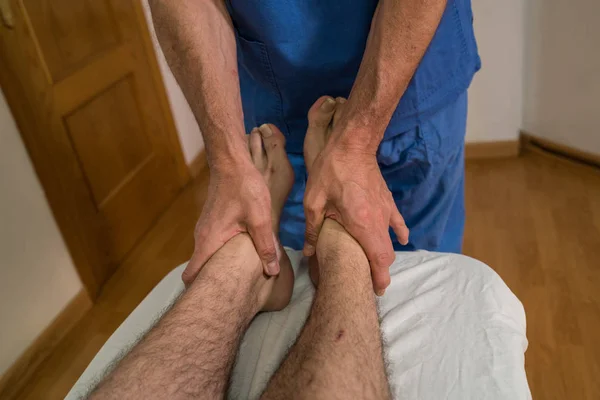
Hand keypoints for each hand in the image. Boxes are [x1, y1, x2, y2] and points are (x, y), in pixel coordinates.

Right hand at [182, 147, 279, 285]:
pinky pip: (215, 244)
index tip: (211, 303)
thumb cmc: (244, 188)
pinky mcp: (213, 221)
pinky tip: (242, 255)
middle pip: (201, 269)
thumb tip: (272, 271)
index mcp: (209, 240)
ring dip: (221, 267)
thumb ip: (265, 245)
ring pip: (209, 256)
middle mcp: (202, 237)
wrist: (231, 161)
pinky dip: (224, 253)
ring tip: (240, 279)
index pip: (192, 275)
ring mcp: (206, 228)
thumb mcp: (260, 218)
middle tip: (231, 296)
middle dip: (213, 283)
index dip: (199, 291)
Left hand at [303, 98, 408, 294]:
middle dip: (380, 271)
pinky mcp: (387, 200)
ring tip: (375, 264)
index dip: (380, 278)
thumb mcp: (314, 201)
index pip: (379, 259)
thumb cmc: (331, 170)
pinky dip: (398, 233)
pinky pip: (397, 222)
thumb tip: (309, 253)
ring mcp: (386, 210)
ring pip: (390, 240)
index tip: (376, 291)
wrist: (352, 143)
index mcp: (363, 223)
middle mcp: (379, 220)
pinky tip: (401, 238)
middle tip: (369, 281)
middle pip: (386, 254)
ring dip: (384, 254)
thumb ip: (312, 230)